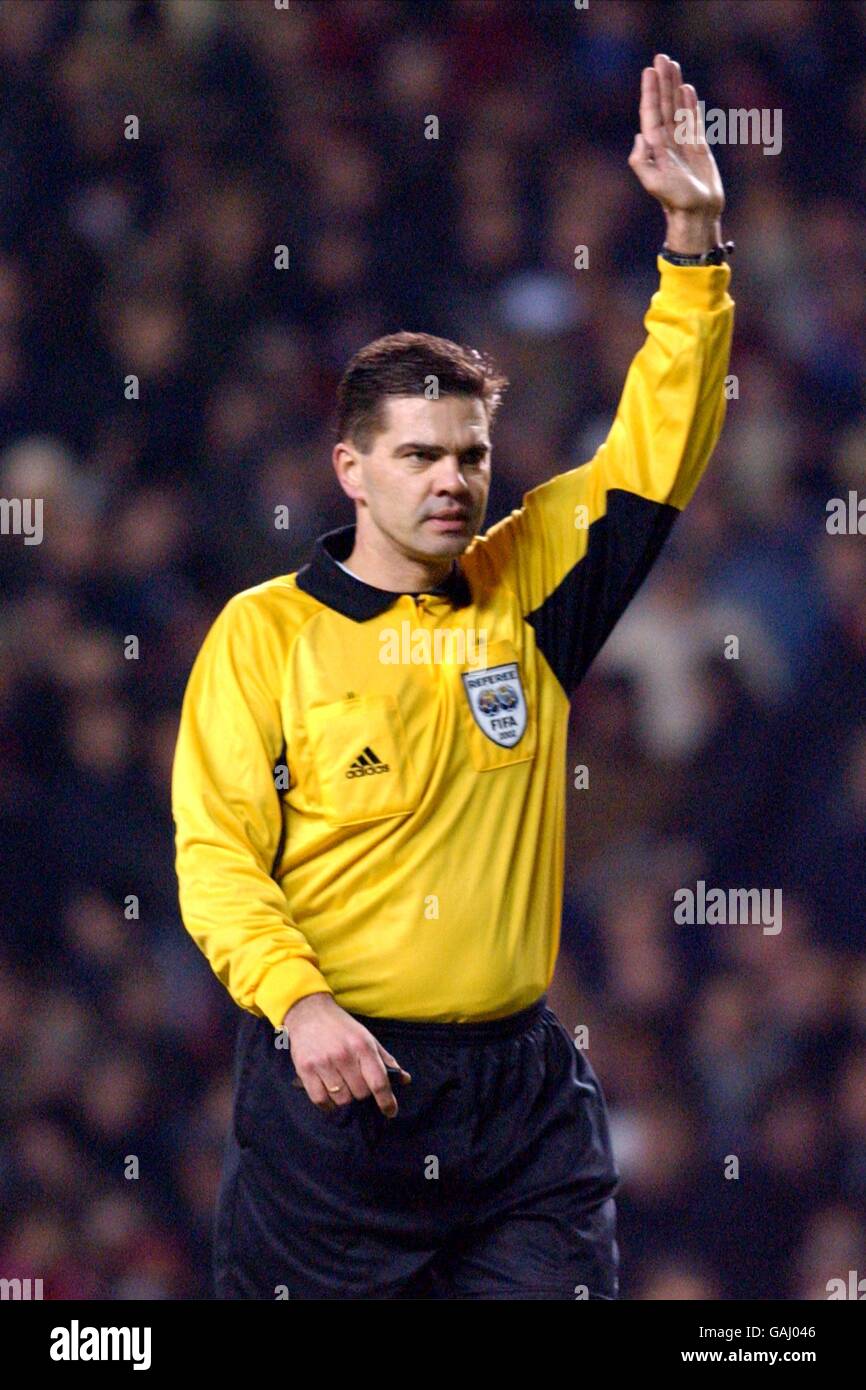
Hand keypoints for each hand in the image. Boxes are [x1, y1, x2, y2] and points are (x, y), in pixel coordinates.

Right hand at [282, 993, 410, 1116]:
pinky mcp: (305, 1069)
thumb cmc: (341, 1027)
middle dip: (362, 1093)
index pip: (379, 1082)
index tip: (391, 1112)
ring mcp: (323, 1063)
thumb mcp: (367, 1037)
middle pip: (360, 1093)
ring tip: (342, 1085)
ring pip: (341, 1099)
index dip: (387, 1101)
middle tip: (356, 1083)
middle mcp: (344, 1055)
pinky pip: (320, 1100)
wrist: (309, 1012)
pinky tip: (329, 1094)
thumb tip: (404, 1079)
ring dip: (345, 1098)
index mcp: (363, 1046)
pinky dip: (327, 1104)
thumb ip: (385, 1059)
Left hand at [628, 53, 724, 253]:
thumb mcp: (653, 183)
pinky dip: (690, 104)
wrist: (697, 213)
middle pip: (663, 104)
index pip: (651, 112)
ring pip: (677, 108)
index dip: (650, 91)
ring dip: (675, 87)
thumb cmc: (674, 201)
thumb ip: (641, 161)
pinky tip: (688, 89)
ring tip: (673, 66)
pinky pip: (693, 119)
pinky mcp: (698, 146)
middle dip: (662, 81)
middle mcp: (667, 141)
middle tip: (662, 57)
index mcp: (655, 147)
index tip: (650, 70)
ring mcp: (682, 142)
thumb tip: (640, 135)